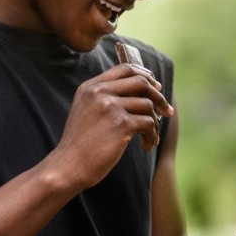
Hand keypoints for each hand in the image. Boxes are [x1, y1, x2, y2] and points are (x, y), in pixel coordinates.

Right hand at [51, 64, 174, 188]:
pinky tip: (146, 146)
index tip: (156, 87)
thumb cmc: (80, 144)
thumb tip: (141, 90)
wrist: (68, 166)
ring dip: (155, 123)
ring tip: (150, 138)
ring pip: (147, 105)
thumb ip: (104, 97)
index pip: (124, 69)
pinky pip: (149, 123)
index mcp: (90, 86)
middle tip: (167, 111)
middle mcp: (100, 92)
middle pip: (141, 82)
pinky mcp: (121, 124)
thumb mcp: (86, 111)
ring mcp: (110, 106)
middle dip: (159, 96)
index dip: (145, 76)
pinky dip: (151, 136)